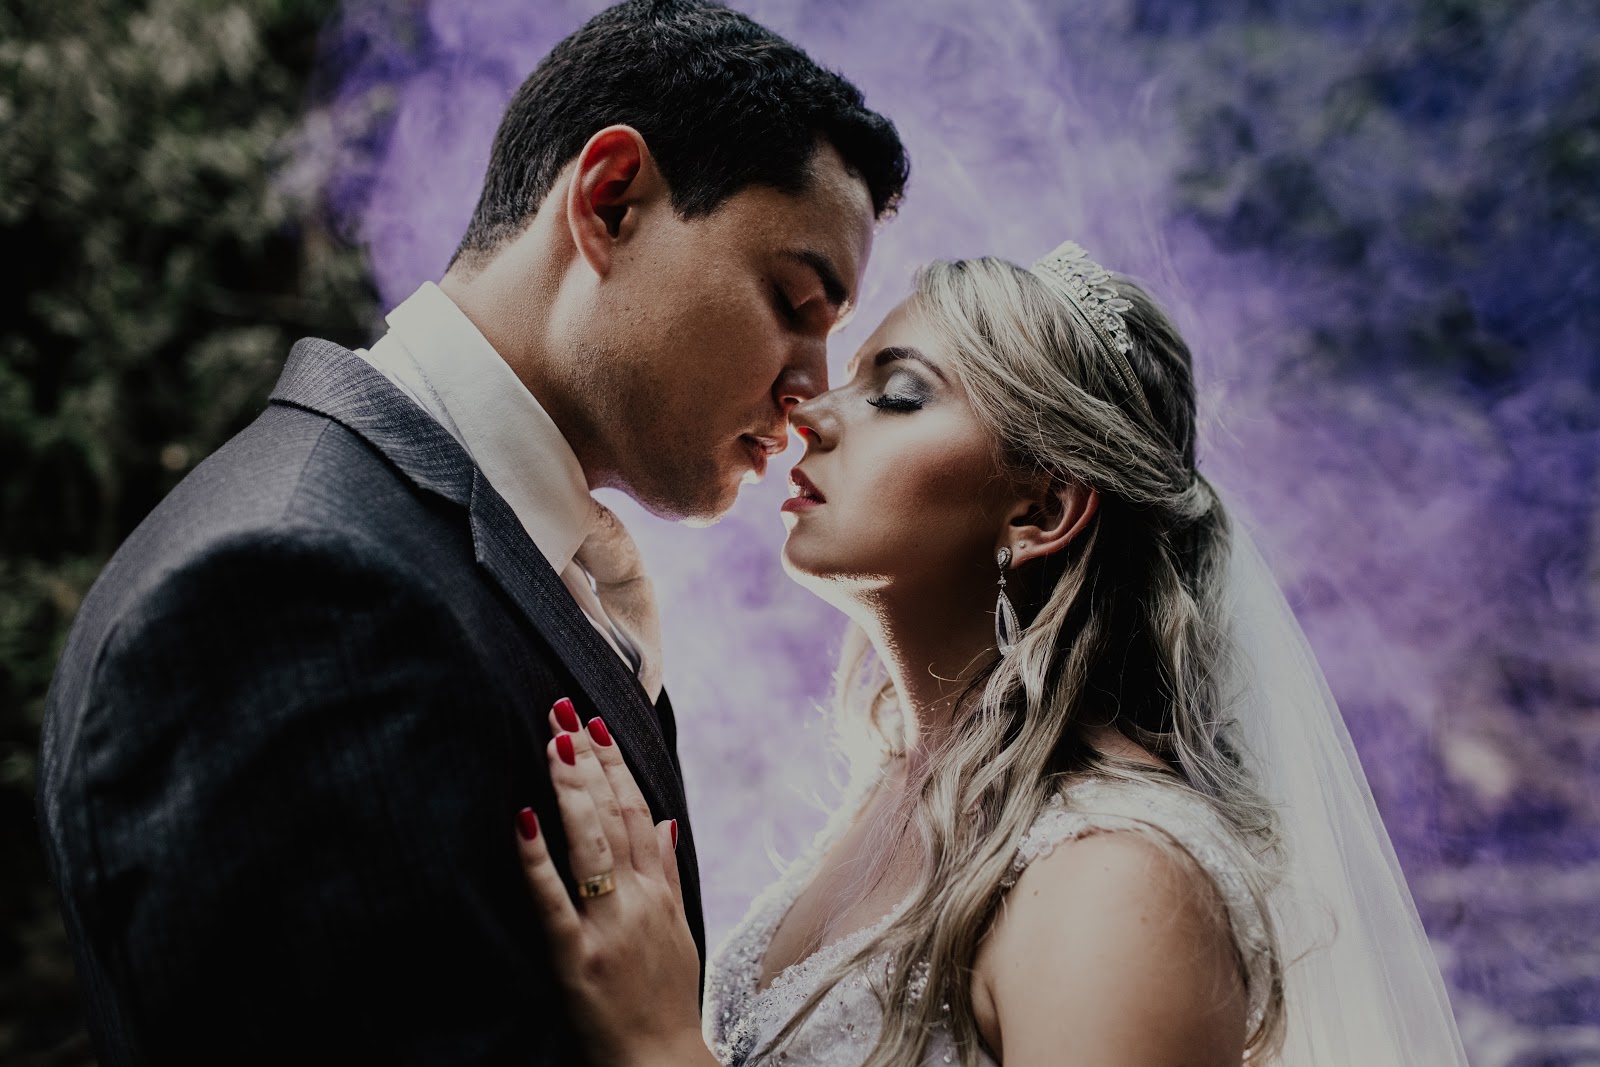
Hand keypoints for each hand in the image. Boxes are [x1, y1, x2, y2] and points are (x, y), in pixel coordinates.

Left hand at [516, 699, 709, 1066]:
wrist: (662, 1062)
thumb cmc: (667, 998)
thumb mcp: (680, 929)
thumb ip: (670, 871)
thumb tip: (667, 820)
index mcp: (659, 891)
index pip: (638, 811)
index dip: (616, 764)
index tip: (594, 723)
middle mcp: (638, 900)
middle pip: (614, 816)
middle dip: (587, 760)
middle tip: (561, 712)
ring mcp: (609, 927)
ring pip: (590, 844)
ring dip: (570, 789)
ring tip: (551, 744)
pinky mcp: (576, 959)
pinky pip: (553, 901)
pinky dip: (537, 859)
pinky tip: (521, 820)